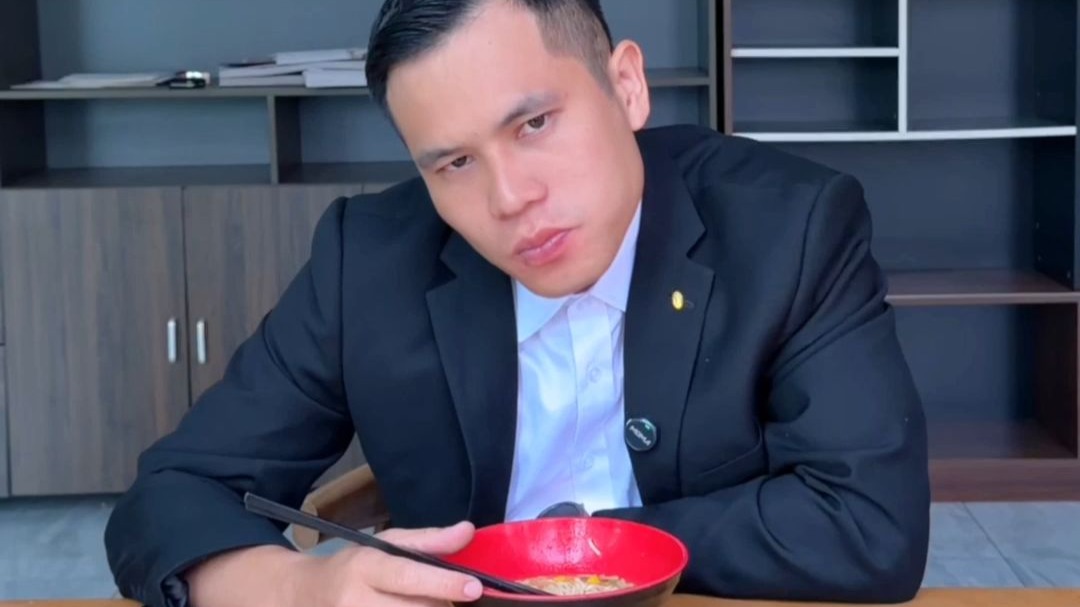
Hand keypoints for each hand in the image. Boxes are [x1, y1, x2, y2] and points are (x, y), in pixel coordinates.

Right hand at [290, 520, 483, 606]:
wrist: (302, 595)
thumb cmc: (353, 566)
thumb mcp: (386, 544)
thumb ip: (429, 540)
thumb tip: (468, 530)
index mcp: (365, 567)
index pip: (407, 577)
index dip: (443, 583)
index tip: (474, 587)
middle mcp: (354, 601)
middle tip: (451, 600)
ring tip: (427, 604)